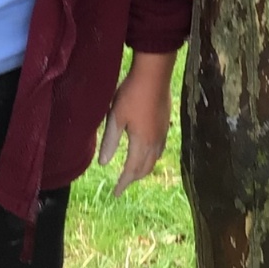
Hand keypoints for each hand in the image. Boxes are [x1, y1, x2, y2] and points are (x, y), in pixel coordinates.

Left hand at [97, 51, 174, 196]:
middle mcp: (155, 142)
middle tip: (123, 185)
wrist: (154, 74)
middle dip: (133, 179)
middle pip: (145, 168)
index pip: (132, 170)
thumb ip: (110, 141)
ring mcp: (163, 132)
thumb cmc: (132, 94)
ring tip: (133, 172)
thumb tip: (103, 164)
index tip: (115, 193)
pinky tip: (147, 152)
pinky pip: (159, 150)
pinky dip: (151, 158)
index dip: (123, 183)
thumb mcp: (115, 117)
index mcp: (141, 142)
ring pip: (154, 160)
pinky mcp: (166, 123)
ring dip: (144, 169)